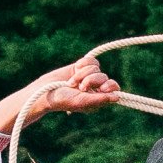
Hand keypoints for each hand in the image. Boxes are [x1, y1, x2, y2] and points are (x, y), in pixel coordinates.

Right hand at [0, 57, 122, 135]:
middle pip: (104, 76)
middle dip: (91, 80)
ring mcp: (89, 76)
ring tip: (72, 82)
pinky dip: (82, 64)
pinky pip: (90, 60)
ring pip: (96, 67)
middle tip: (80, 88)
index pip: (114, 88)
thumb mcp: (82, 102)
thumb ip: (100, 99)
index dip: (109, 85)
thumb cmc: (63, 100)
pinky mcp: (81, 67)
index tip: (101, 88)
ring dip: (82, 74)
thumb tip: (117, 97)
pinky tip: (74, 70)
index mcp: (99, 98)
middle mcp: (96, 87)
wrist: (45, 90)